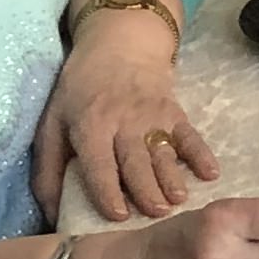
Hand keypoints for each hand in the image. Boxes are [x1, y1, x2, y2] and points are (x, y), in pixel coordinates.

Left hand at [35, 0, 210, 220]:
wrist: (120, 43)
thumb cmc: (81, 90)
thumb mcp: (53, 122)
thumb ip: (48, 169)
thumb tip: (52, 215)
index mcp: (90, 125)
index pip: (98, 163)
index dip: (107, 190)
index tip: (117, 215)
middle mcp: (123, 121)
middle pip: (136, 161)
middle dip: (146, 189)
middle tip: (156, 214)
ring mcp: (152, 116)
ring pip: (163, 152)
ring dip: (172, 178)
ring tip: (178, 201)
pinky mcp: (174, 112)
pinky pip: (190, 135)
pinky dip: (201, 154)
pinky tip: (210, 173)